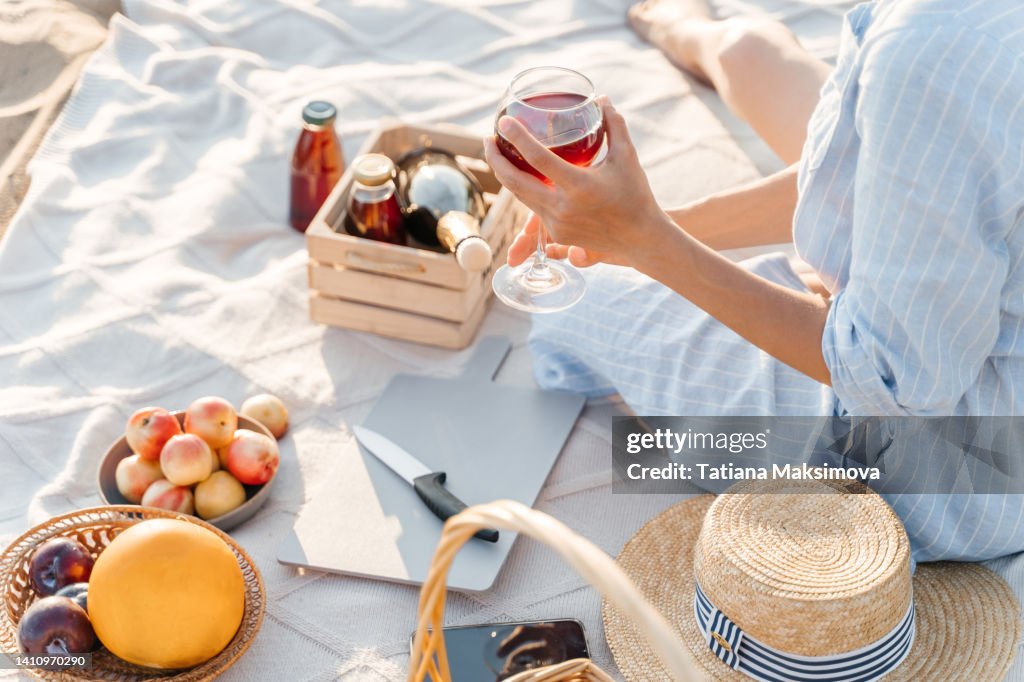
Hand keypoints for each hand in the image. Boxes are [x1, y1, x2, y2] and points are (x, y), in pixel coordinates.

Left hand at [483, 96, 671, 268]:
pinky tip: (519, 175)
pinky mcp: (557, 233)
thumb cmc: (636, 194)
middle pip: (515, 181)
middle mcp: (563, 207)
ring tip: (498, 154)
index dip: (517, 137)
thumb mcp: (626, 155)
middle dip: (495, 159)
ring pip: (519, 195)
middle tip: (488, 138)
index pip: (538, 158)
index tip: (503, 121)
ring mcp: (557, 223)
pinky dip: (524, 189)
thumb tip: (601, 98)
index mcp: (579, 186)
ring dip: (505, 174)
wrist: (641, 239)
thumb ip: (613, 124)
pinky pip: (533, 207)